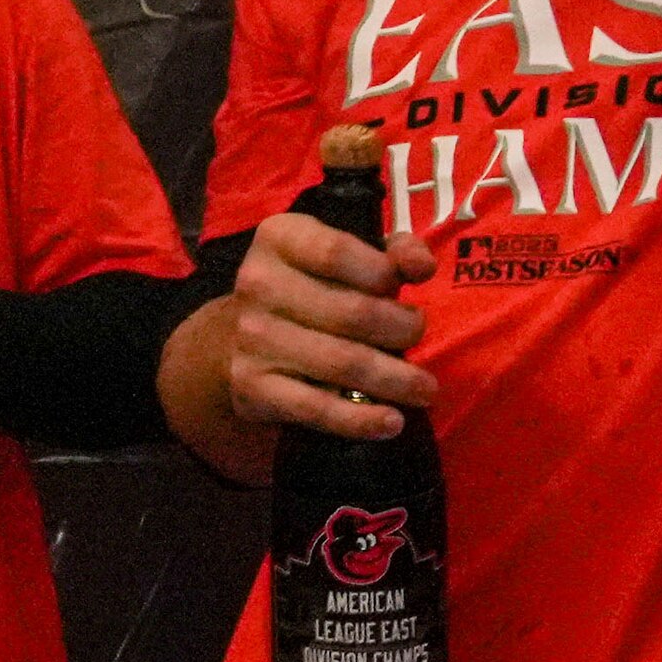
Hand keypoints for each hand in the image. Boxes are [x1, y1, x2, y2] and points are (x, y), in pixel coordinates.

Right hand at [222, 208, 438, 442]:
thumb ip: (391, 251)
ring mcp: (253, 338)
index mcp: (279, 239)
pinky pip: (317, 408)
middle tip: (418, 337)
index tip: (414, 285)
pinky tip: (392, 422)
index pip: (339, 253)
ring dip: (397, 380)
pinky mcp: (252, 386)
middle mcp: (258, 285)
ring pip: (344, 363)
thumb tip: (421, 267)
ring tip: (425, 389)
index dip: (386, 273)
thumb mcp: (341, 254)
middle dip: (403, 329)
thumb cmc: (308, 288)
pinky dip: (360, 419)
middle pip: (354, 313)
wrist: (236, 337)